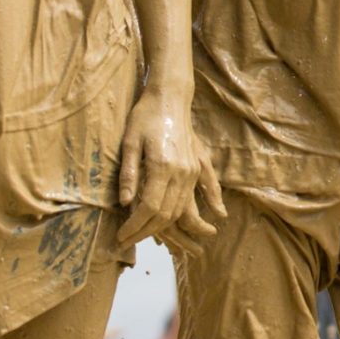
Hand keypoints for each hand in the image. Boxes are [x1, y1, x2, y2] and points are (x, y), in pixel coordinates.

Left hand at [114, 88, 223, 248]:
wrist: (169, 96)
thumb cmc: (144, 116)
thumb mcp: (130, 142)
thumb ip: (129, 174)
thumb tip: (125, 204)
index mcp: (162, 167)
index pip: (149, 208)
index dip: (135, 227)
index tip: (122, 238)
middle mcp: (182, 172)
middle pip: (167, 214)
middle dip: (147, 232)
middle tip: (130, 242)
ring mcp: (193, 169)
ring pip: (185, 207)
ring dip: (173, 227)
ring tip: (158, 241)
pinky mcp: (200, 163)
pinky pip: (209, 187)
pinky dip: (212, 203)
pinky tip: (217, 216)